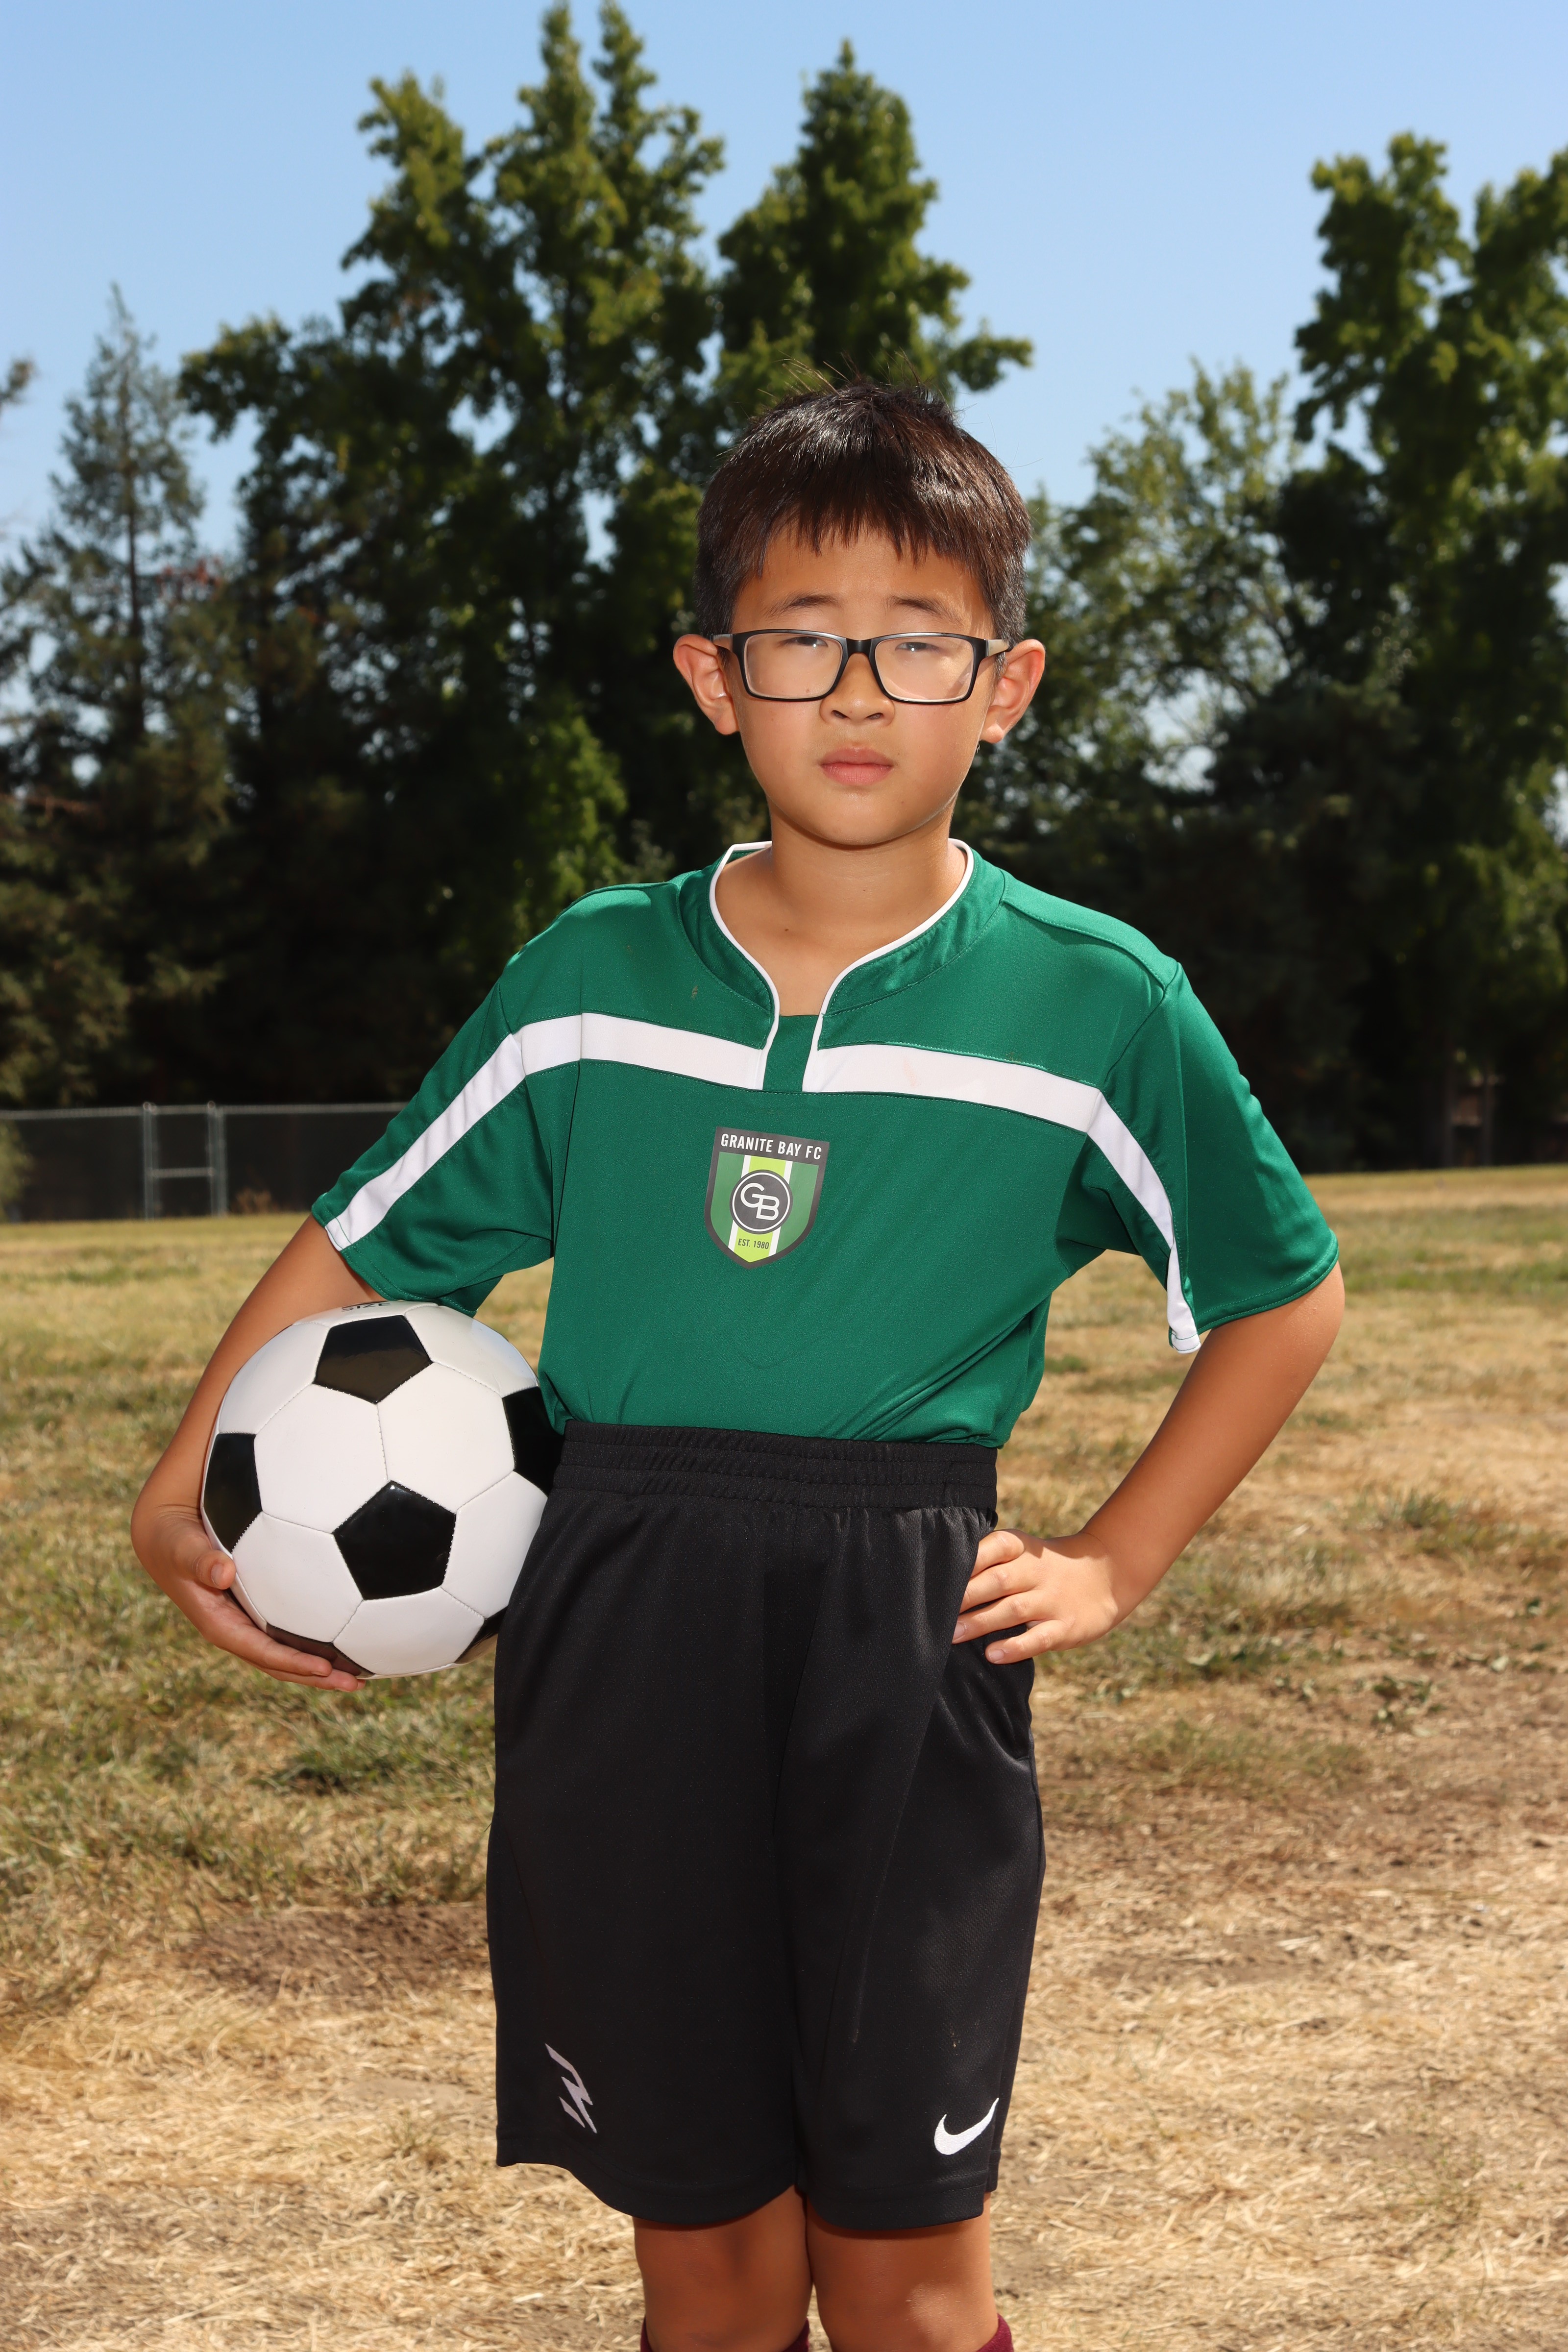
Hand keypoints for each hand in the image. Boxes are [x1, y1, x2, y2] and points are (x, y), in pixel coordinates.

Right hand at [136, 1500, 363, 1692]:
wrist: (166, 1534)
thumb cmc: (174, 1538)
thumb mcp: (180, 1546)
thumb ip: (199, 1559)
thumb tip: (223, 1572)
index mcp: (218, 1623)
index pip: (260, 1651)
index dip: (292, 1662)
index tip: (326, 1668)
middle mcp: (236, 1629)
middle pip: (279, 1663)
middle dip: (316, 1677)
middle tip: (356, 1684)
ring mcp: (247, 1622)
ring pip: (287, 1652)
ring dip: (321, 1666)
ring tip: (361, 1674)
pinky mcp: (257, 1610)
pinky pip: (289, 1630)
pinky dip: (317, 1639)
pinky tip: (348, 1635)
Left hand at [953, 1529, 1124, 1663]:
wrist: (1105, 1575)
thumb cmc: (1044, 1568)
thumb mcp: (1022, 1553)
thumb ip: (988, 1562)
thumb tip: (940, 1580)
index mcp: (1021, 1549)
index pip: (993, 1548)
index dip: (967, 1561)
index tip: (939, 1577)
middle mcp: (1036, 1571)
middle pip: (998, 1581)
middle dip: (966, 1597)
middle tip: (935, 1612)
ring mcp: (1052, 1599)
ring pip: (1014, 1610)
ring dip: (981, 1622)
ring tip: (952, 1635)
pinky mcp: (1066, 1626)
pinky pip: (1039, 1638)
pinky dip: (1016, 1646)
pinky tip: (993, 1654)